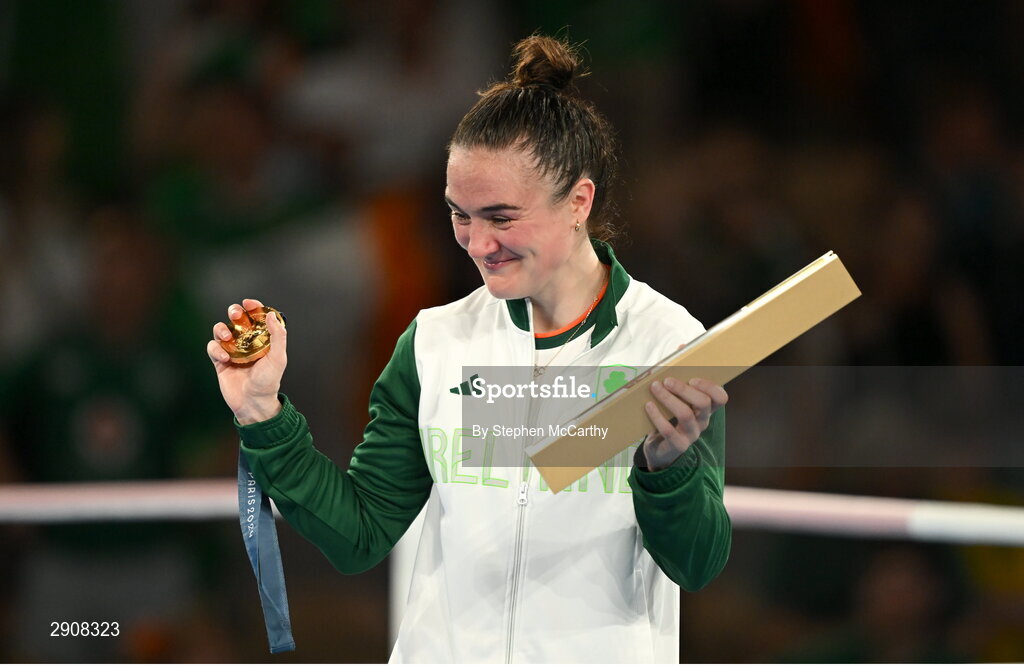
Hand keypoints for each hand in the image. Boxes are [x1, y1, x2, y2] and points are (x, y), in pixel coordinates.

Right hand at [206, 298, 287, 423]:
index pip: (257, 317)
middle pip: (236, 319)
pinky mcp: (220, 361)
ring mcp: (232, 351)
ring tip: (226, 338)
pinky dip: (216, 349)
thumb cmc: (268, 381)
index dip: (253, 307)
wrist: (253, 403)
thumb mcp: (278, 358)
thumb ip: (278, 336)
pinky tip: (224, 359)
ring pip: (221, 331)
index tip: (248, 303)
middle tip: (235, 314)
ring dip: (221, 329)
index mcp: (262, 339)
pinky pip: (213, 348)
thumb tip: (271, 314)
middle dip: (234, 312)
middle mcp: (246, 342)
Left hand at [642, 377, 727, 471]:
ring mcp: (691, 435)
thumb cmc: (669, 420)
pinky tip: (649, 406)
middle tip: (667, 381)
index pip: (720, 398)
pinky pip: (669, 430)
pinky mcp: (678, 445)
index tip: (692, 379)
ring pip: (686, 414)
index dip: (710, 387)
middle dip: (684, 389)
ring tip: (655, 388)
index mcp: (705, 410)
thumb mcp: (678, 404)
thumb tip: (672, 360)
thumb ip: (679, 389)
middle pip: (704, 403)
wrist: (661, 450)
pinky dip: (657, 416)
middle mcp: (702, 422)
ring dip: (668, 398)